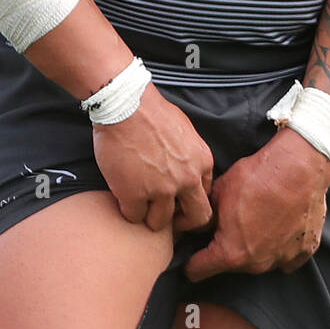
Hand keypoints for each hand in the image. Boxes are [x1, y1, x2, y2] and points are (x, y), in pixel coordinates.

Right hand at [92, 82, 214, 233]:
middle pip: (196, 219)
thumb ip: (190, 157)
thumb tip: (187, 170)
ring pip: (160, 223)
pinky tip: (123, 196)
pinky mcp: (134, 195)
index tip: (179, 203)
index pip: (206, 198)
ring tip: (140, 205)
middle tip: (167, 217)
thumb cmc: (152, 112)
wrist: (126, 105)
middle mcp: (186, 180)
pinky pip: (134, 217)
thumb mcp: (186, 132)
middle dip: (182, 223)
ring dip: (149, 216)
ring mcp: (160, 190)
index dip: (191, 203)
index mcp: (201, 163)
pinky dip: (128, 210)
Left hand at [184, 128, 329, 280]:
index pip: (198, 270)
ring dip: (255, 246)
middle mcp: (257, 264)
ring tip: (258, 217)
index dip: (190, 261)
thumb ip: (205, 217)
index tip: (191, 255)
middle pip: (232, 264)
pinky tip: (280, 223)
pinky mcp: (305, 250)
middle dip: (227, 247)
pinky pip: (286, 255)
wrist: (299, 166)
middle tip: (231, 222)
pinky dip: (281, 244)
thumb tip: (196, 226)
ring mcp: (283, 259)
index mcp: (231, 253)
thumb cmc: (258, 176)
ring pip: (260, 260)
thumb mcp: (219, 192)